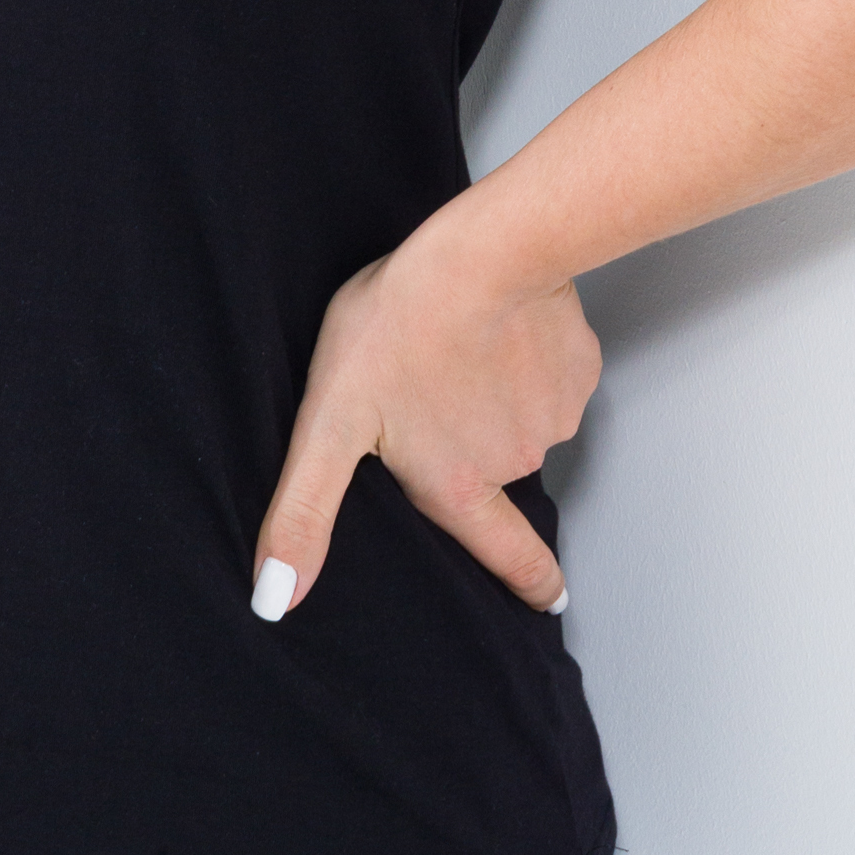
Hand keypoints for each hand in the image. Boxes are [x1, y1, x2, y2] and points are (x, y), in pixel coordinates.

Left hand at [251, 212, 598, 617]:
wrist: (481, 253)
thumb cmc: (397, 327)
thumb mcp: (329, 423)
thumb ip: (304, 513)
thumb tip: (276, 601)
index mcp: (459, 486)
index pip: (508, 556)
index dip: (531, 582)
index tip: (550, 598)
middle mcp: (516, 463)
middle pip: (497, 470)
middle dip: (471, 442)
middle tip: (431, 391)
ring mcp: (555, 414)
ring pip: (521, 416)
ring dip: (493, 393)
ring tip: (454, 347)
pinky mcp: (578, 366)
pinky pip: (551, 372)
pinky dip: (527, 355)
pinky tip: (496, 325)